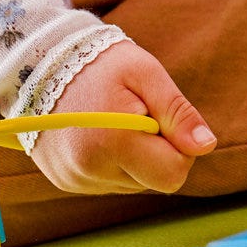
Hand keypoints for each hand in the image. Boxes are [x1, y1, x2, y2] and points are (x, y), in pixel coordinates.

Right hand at [27, 40, 215, 193]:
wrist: (41, 64)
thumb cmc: (101, 63)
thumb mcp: (147, 74)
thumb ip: (179, 112)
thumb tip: (206, 147)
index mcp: (114, 142)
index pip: (173, 175)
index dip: (179, 149)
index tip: (162, 120)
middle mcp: (90, 170)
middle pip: (154, 181)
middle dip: (156, 151)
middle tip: (135, 115)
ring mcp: (75, 179)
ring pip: (133, 183)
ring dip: (134, 157)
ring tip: (112, 121)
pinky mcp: (65, 182)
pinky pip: (109, 182)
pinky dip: (112, 162)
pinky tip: (97, 133)